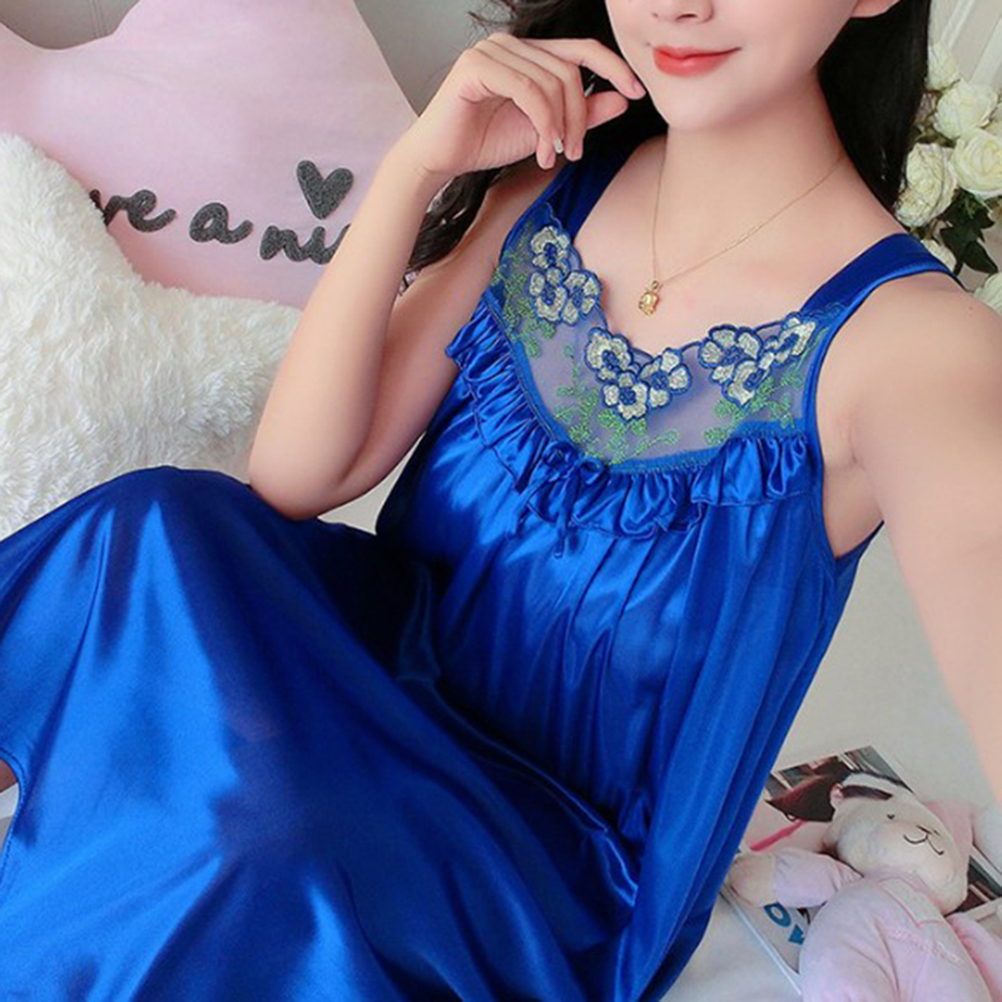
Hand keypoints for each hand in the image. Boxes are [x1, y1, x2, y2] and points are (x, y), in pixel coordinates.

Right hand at [398, 34, 645, 183]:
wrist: (440, 160)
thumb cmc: (485, 143)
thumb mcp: (545, 132)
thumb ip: (581, 116)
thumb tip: (621, 100)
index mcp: (528, 54)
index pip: (581, 51)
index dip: (613, 68)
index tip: (636, 93)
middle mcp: (511, 44)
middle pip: (569, 71)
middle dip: (580, 116)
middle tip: (574, 153)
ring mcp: (492, 50)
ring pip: (551, 82)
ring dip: (560, 126)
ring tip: (554, 156)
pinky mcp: (476, 66)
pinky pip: (527, 90)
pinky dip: (542, 122)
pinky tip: (542, 148)